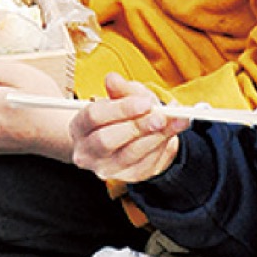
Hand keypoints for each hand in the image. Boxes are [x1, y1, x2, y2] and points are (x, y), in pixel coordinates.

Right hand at [69, 71, 186, 183]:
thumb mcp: (122, 96)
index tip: (145, 102)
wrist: (127, 139)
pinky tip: (173, 132)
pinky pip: (145, 165)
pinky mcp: (128, 177)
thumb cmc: (120, 114)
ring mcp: (106, 168)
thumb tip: (112, 78)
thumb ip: (120, 89)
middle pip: (107, 141)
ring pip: (129, 155)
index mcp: (80, 127)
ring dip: (155, 137)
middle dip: (136, 127)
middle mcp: (87, 152)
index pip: (94, 116)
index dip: (121, 109)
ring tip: (176, 121)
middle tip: (160, 117)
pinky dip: (162, 147)